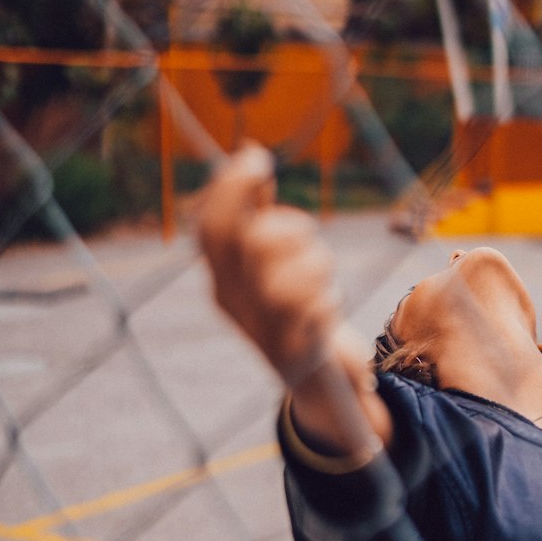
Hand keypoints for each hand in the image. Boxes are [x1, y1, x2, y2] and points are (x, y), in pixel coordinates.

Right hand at [198, 145, 390, 455]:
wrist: (321, 385)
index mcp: (223, 280)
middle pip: (251, 243)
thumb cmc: (299, 312)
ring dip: (315, 263)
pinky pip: (314, 311)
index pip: (212, 229)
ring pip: (285, 277)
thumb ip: (259, 215)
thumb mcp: (273, 263)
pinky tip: (330, 306)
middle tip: (308, 235)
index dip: (229, 187)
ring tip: (324, 277)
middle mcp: (236, 305)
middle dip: (287, 225)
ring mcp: (263, 331)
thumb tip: (246, 155)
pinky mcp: (296, 354)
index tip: (257, 156)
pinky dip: (328, 300)